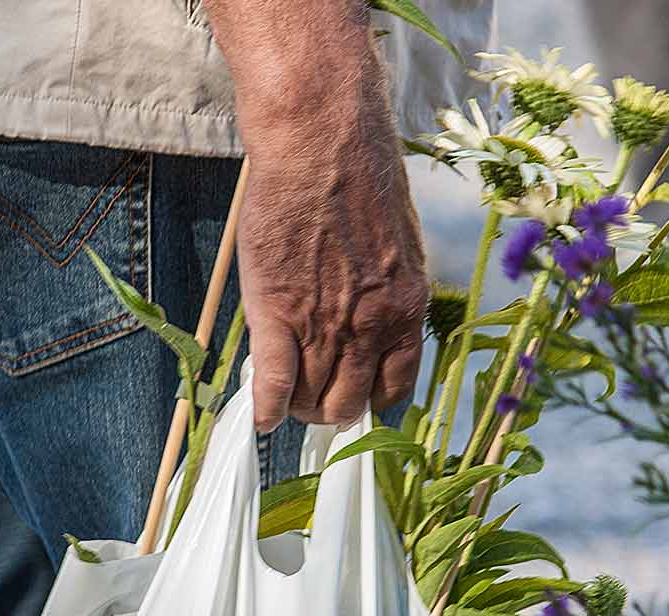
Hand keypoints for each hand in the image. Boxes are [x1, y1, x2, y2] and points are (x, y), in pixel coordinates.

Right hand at [202, 0, 426, 432]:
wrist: (321, 145)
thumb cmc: (360, 183)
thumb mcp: (399, 247)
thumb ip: (390, 295)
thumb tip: (379, 328)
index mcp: (406, 311)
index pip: (395, 391)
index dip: (369, 400)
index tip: (352, 395)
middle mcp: (372, 328)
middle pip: (348, 404)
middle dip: (328, 409)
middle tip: (310, 398)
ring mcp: (324, 324)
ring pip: (311, 400)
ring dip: (296, 408)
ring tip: (284, 397)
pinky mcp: (278, 312)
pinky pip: (276, 382)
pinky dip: (267, 408)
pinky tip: (261, 417)